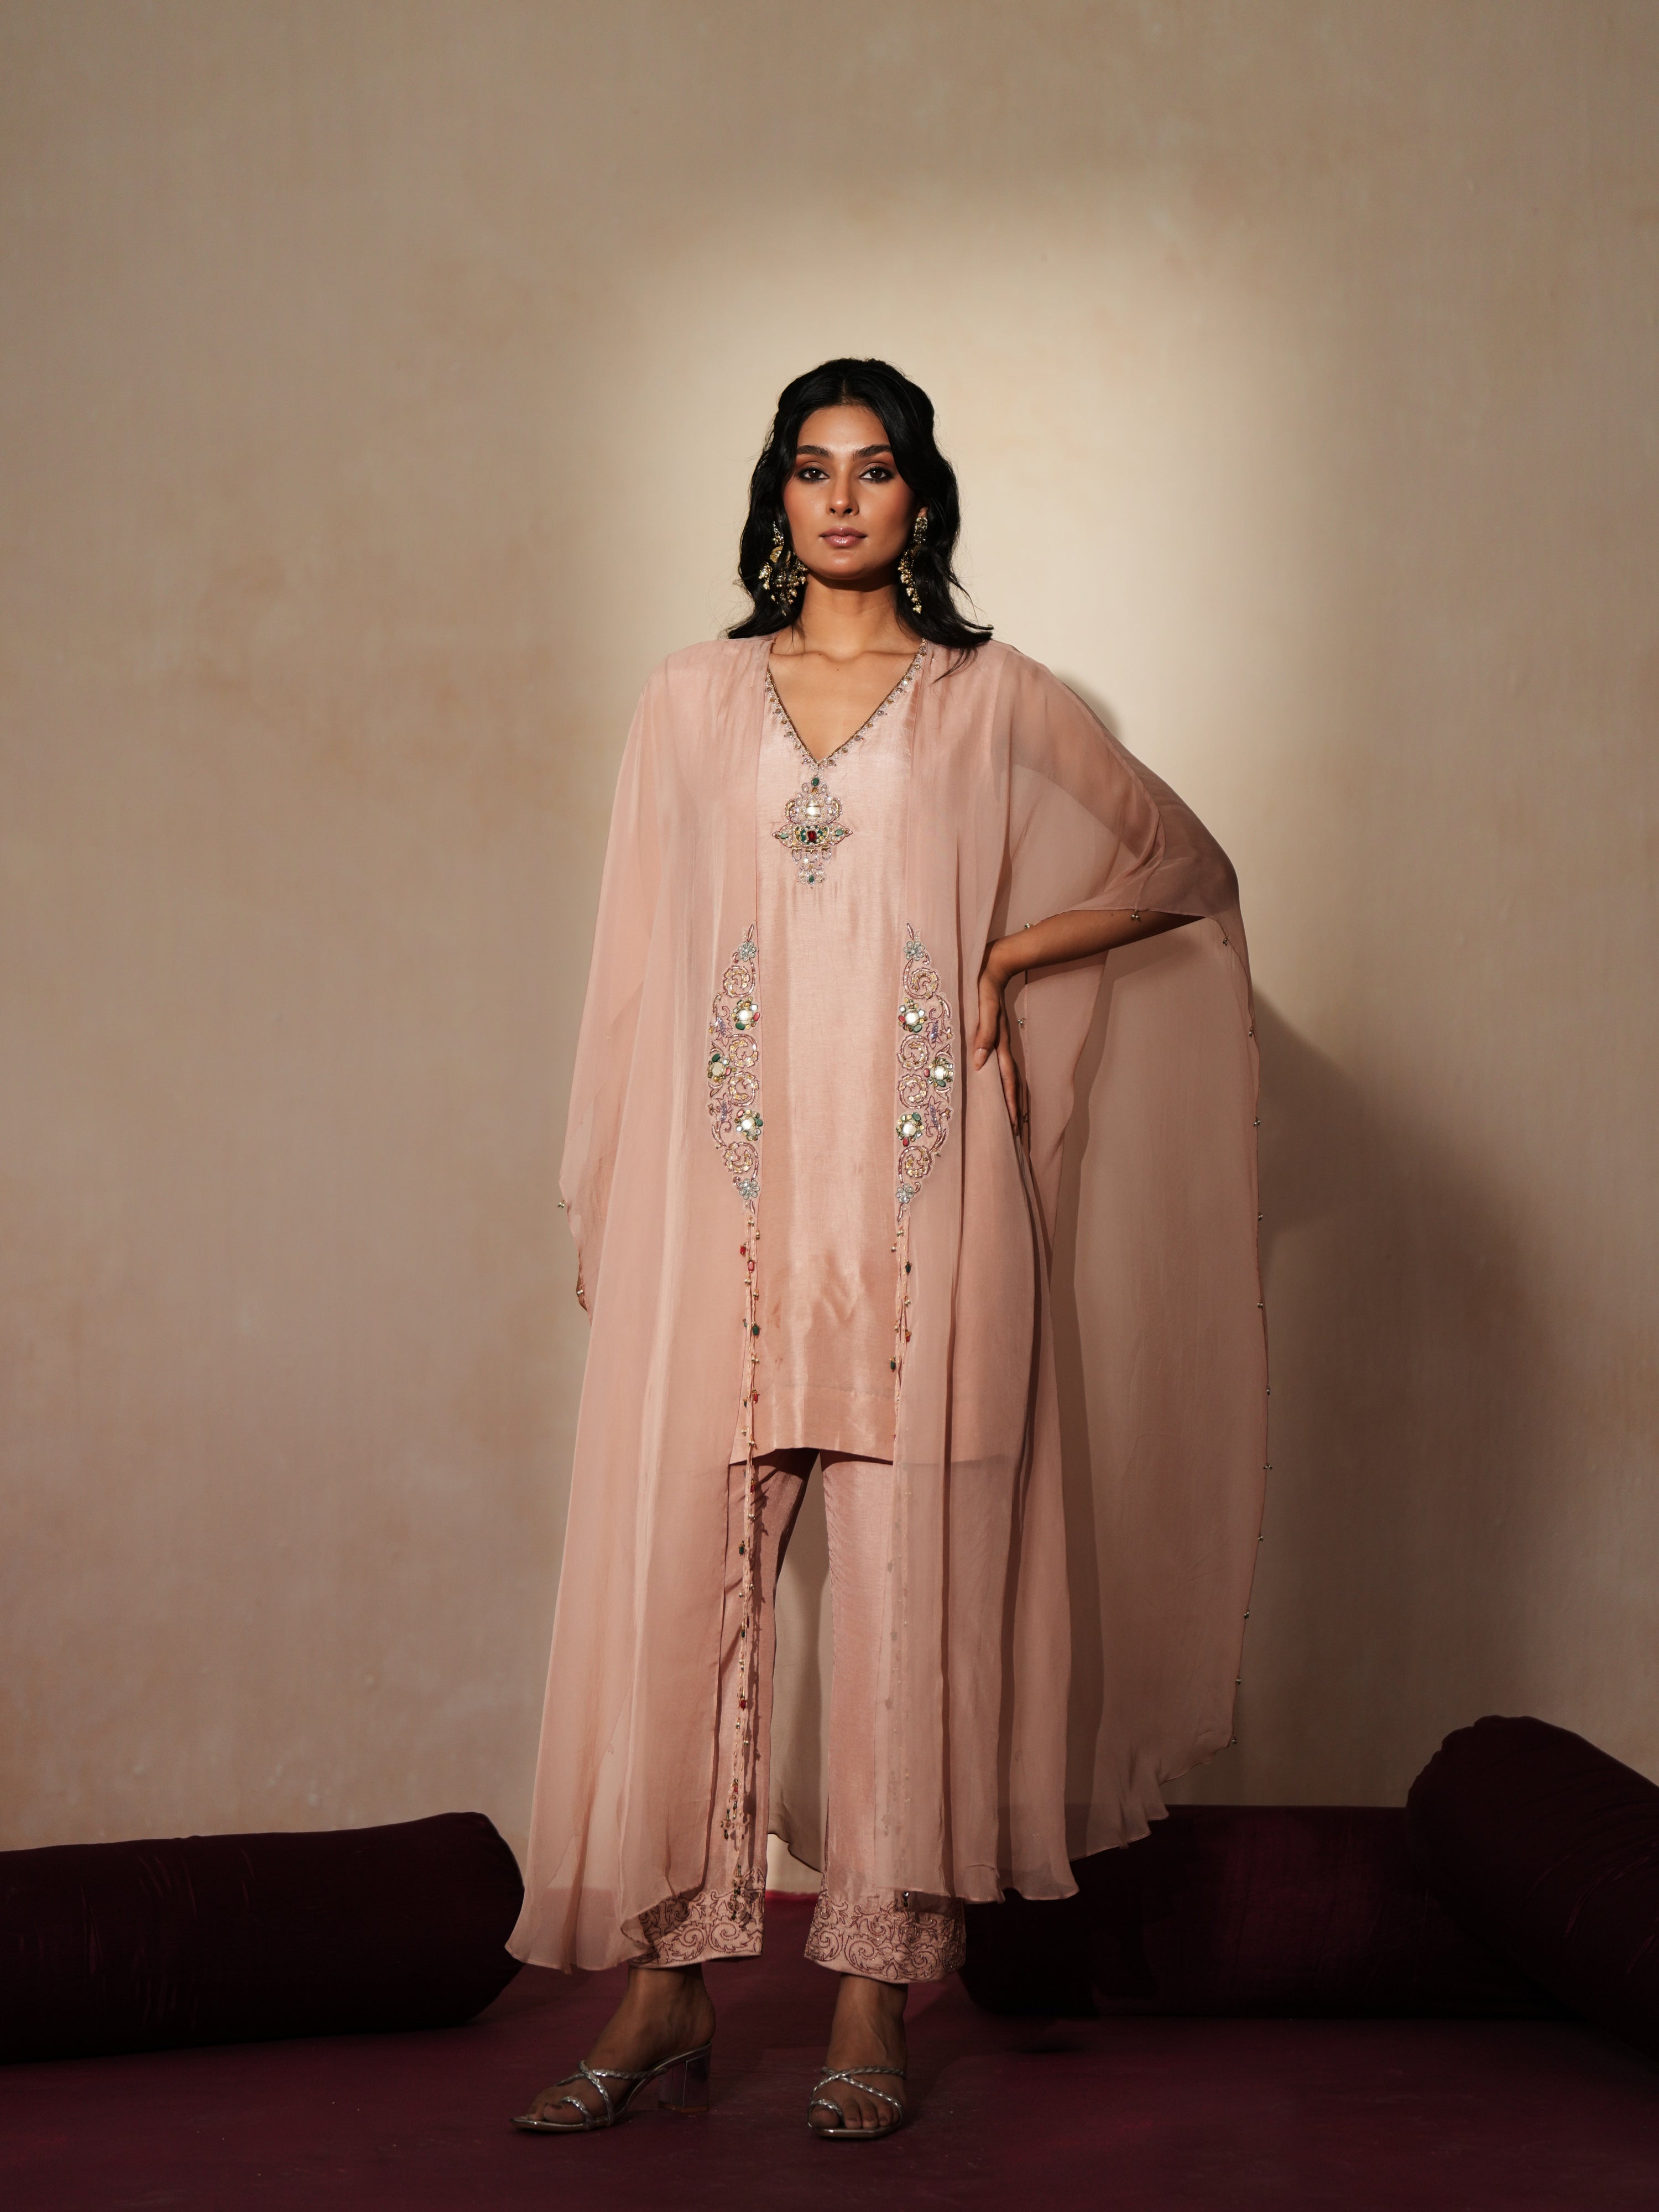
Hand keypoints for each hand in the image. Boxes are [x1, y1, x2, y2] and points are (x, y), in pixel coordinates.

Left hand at [973, 945, 1023, 1130]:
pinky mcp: (995, 1032)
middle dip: (1014, 1105)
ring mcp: (1000, 1037)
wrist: (996, 961)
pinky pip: (1002, 1061)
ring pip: (1009, 1073)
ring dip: (1011, 1094)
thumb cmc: (983, 983)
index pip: (1007, 1078)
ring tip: (1014, 1115)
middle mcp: (1001, 1042)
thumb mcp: (983, 1006)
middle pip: (1012, 1080)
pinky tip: (1000, 1083)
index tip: (1014, 1124)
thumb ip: (983, 1033)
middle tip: (1018, 1130)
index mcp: (998, 1040)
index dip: (1009, 1101)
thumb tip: (979, 1063)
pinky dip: (1005, 1077)